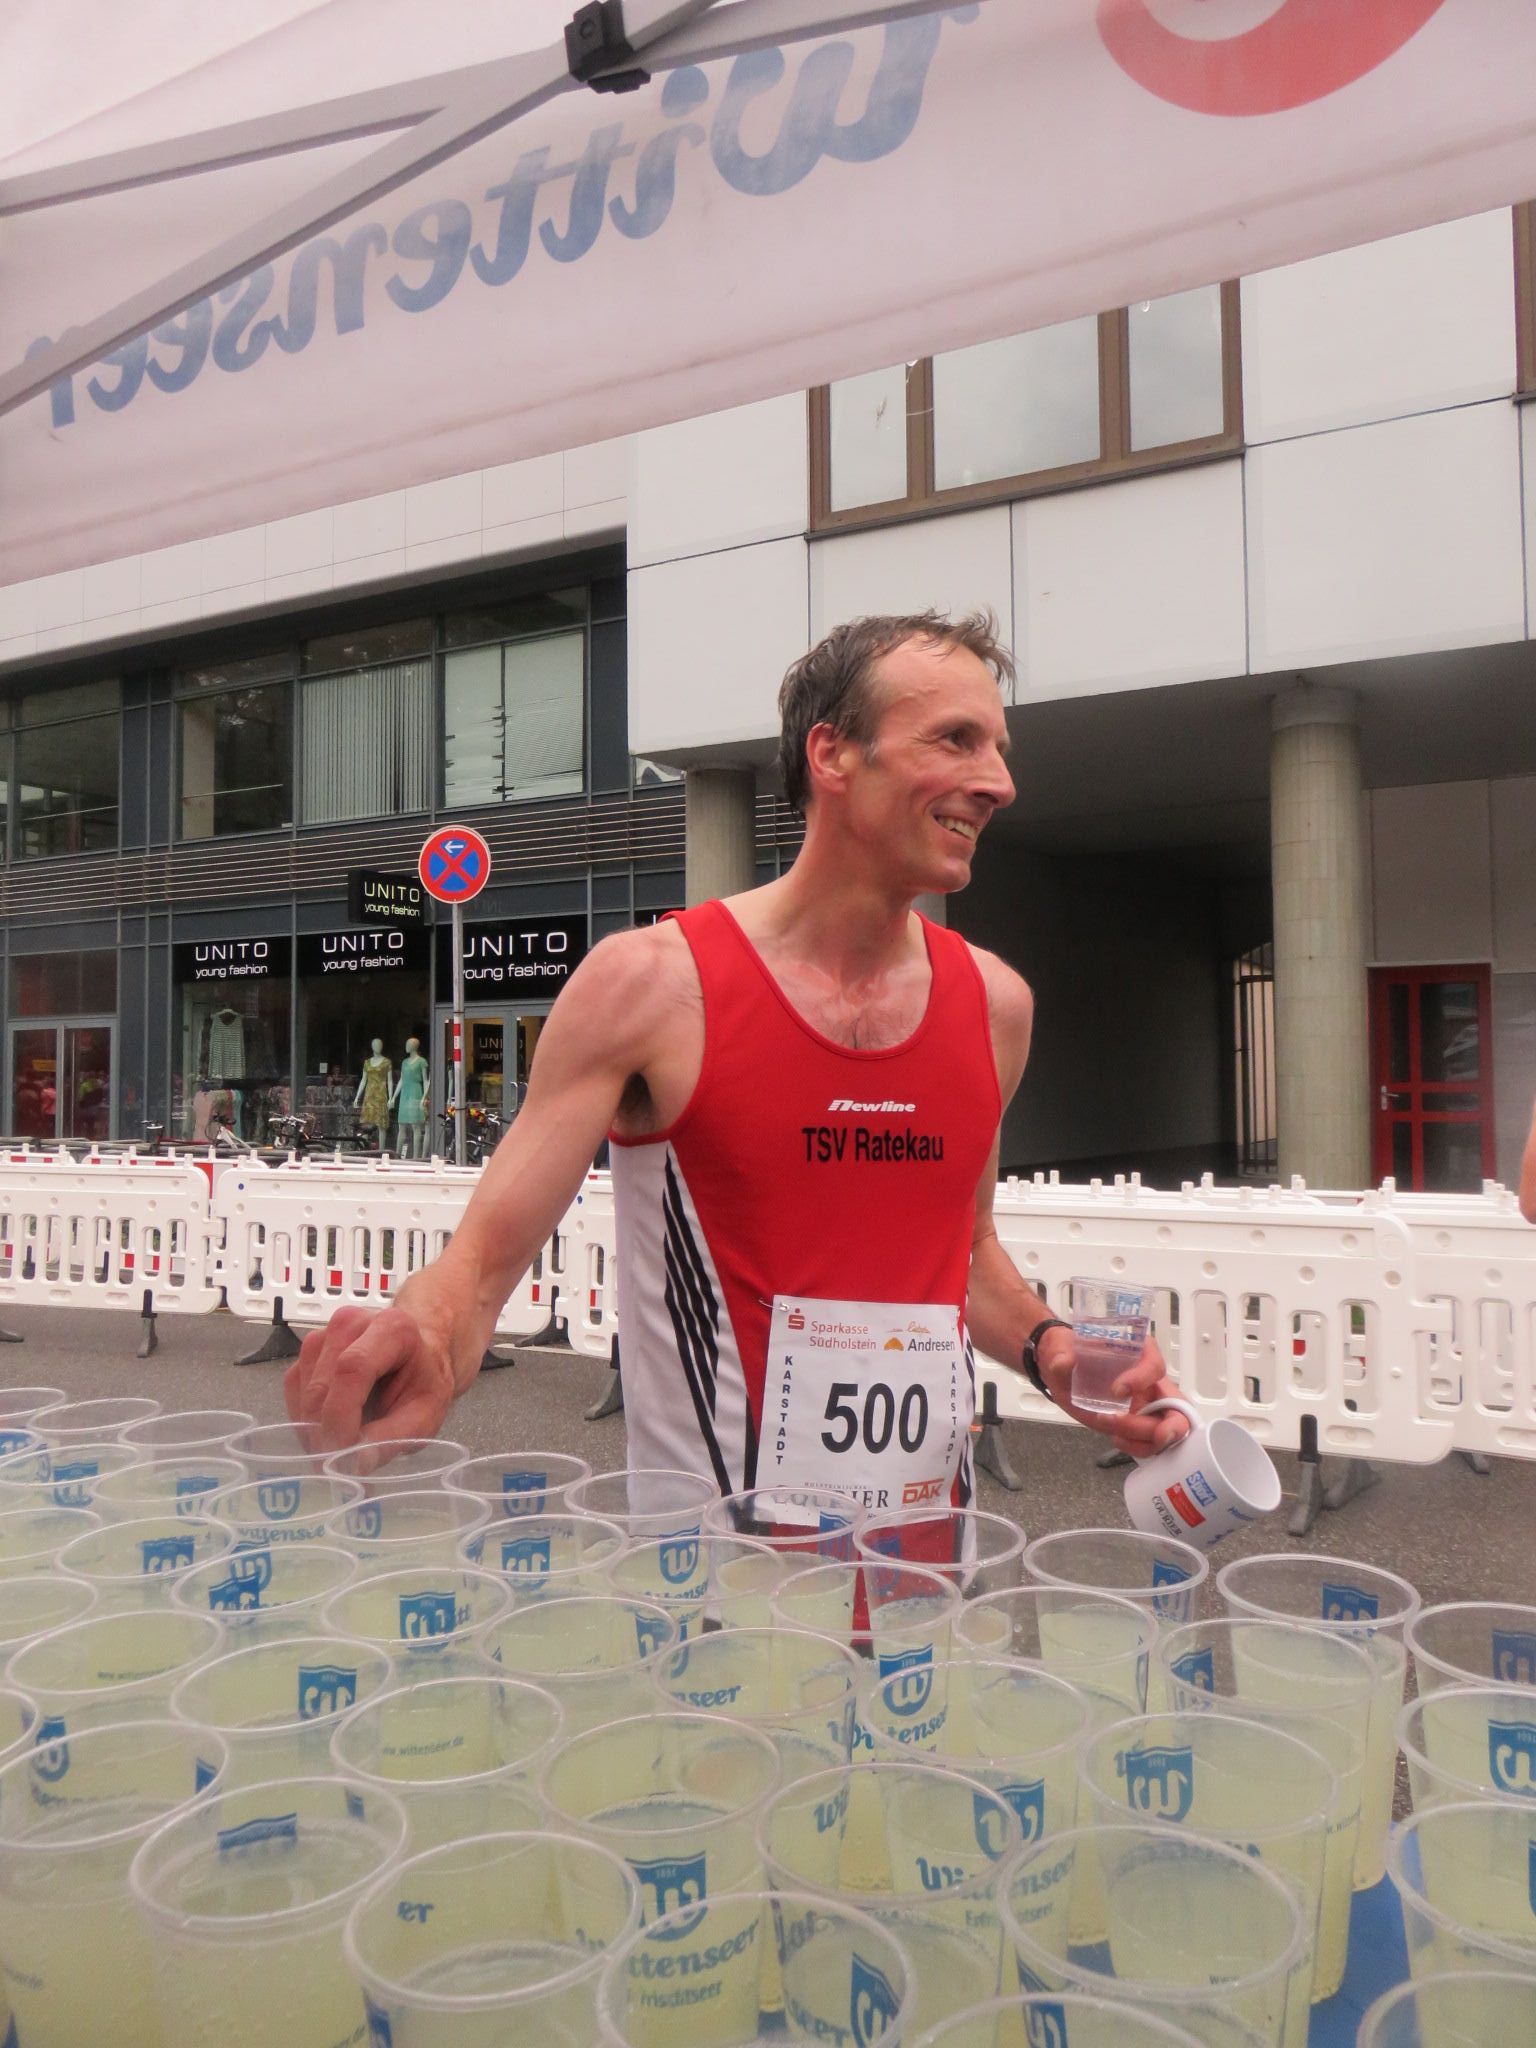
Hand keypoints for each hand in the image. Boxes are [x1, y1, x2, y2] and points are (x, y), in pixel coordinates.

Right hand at [283, 1301, 456, 1451]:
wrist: (414, 1359)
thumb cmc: (422, 1383)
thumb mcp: (425, 1415)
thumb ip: (393, 1438)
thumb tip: (356, 1464)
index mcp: (392, 1328)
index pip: (353, 1368)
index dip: (341, 1416)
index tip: (343, 1454)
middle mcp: (351, 1323)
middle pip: (322, 1384)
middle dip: (325, 1432)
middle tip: (339, 1467)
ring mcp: (324, 1334)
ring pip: (303, 1390)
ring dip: (314, 1428)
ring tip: (341, 1448)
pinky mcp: (307, 1351)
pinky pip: (294, 1391)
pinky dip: (306, 1419)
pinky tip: (329, 1430)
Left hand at [1035, 1326, 1188, 1458]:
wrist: (1062, 1375)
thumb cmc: (1069, 1354)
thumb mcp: (1060, 1349)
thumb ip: (1061, 1355)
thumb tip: (1063, 1362)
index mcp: (1137, 1354)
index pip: (1154, 1365)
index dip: (1142, 1378)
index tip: (1117, 1390)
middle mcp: (1149, 1381)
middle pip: (1176, 1403)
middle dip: (1172, 1423)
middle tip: (1160, 1436)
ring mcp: (1147, 1405)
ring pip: (1167, 1428)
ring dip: (1146, 1437)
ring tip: (1115, 1434)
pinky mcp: (1138, 1424)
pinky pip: (1152, 1442)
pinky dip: (1139, 1447)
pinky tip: (1118, 1439)